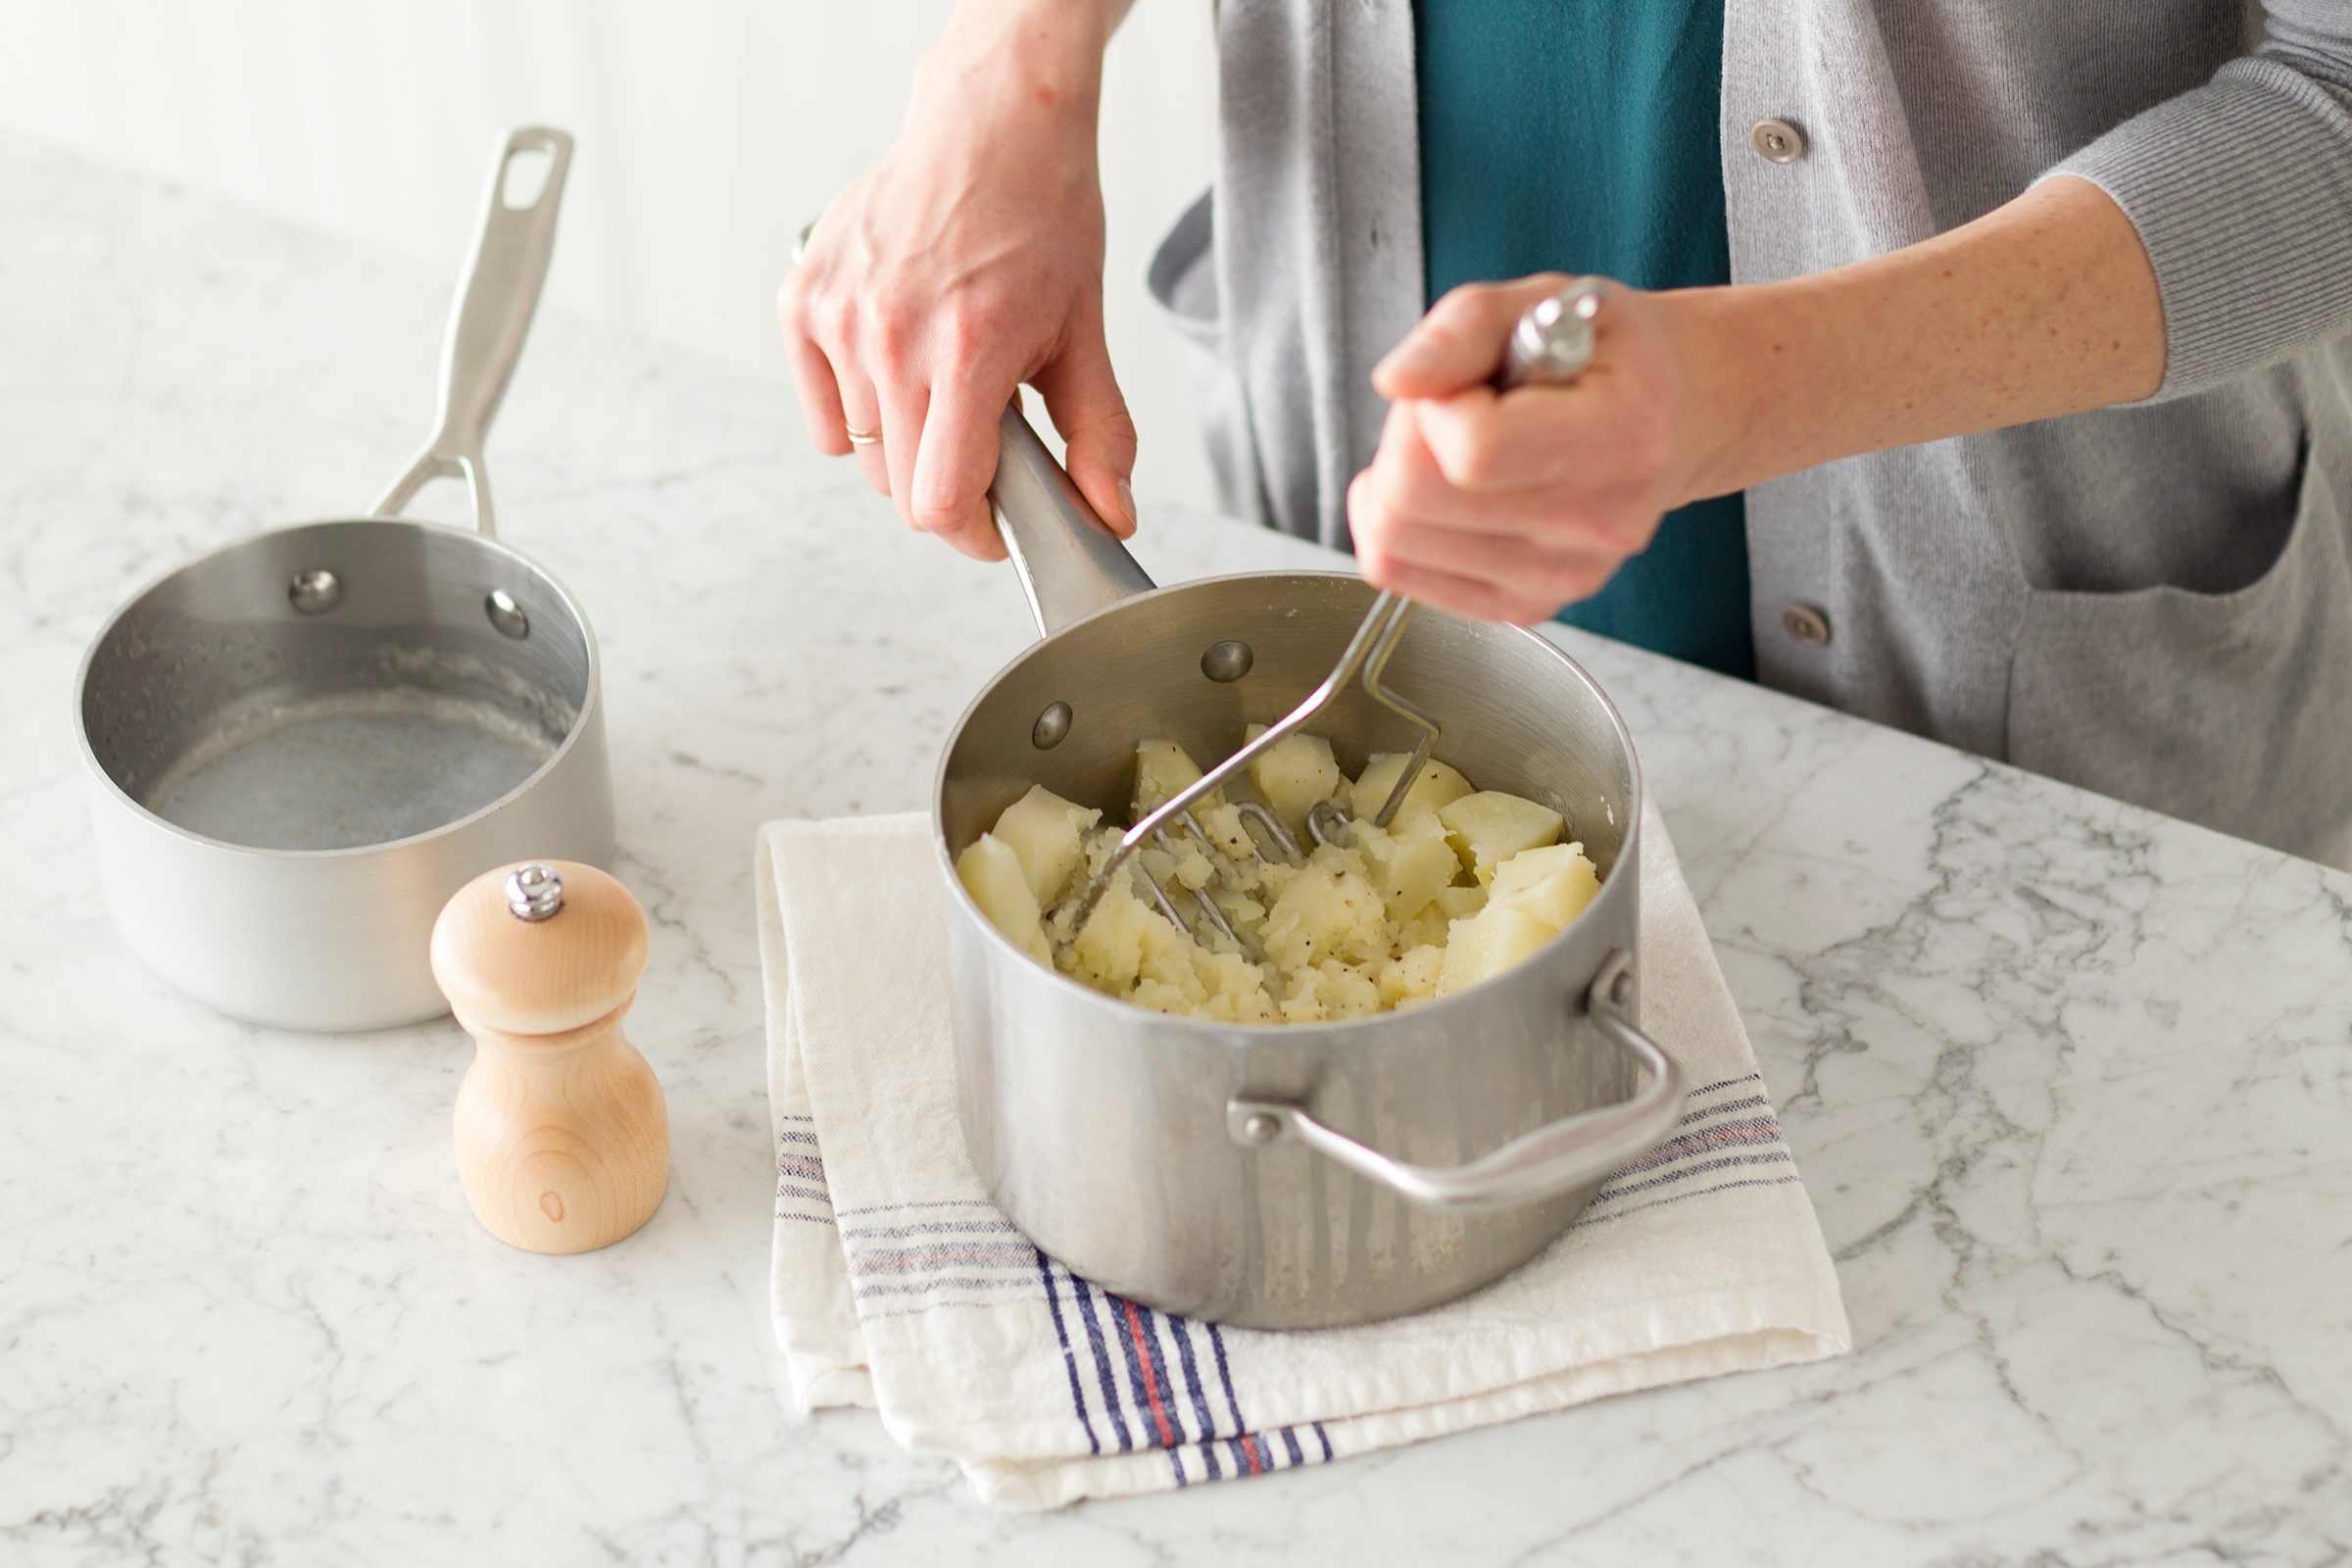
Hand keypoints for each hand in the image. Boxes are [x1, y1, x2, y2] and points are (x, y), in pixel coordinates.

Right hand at [776, 5, 1135, 560]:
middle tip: (985, 441)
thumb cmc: (1041, 216)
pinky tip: (898, 366)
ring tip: (947, 385)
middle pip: (899, 490)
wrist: (992, 124)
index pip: (940, 504)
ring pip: (863, 455)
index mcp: (967, 351)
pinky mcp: (803, 301)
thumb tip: (1110, 515)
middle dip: (948, 488)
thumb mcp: (1084, 330)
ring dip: (907, 445)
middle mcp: (892, 337)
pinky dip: (858, 413)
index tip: (996, 523)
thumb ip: (1099, 435)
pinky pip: (824, 415)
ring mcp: (839, 318)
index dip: (974, 532)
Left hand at [1348, 274, 1728, 623]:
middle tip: (1453, 409)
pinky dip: (1400, 525)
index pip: (1472, 451)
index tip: (1465, 383)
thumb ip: (1463, 329)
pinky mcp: (1525, 604)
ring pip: (1394, 542)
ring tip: (1454, 447)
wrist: (1674, 417)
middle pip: (1412, 501)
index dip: (1435, 405)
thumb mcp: (1545, 301)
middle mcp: (1595, 523)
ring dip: (1399, 481)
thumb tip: (1397, 380)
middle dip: (1405, 439)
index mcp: (1620, 436)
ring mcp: (1560, 577)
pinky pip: (1401, 572)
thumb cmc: (1608, 356)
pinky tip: (1443, 489)